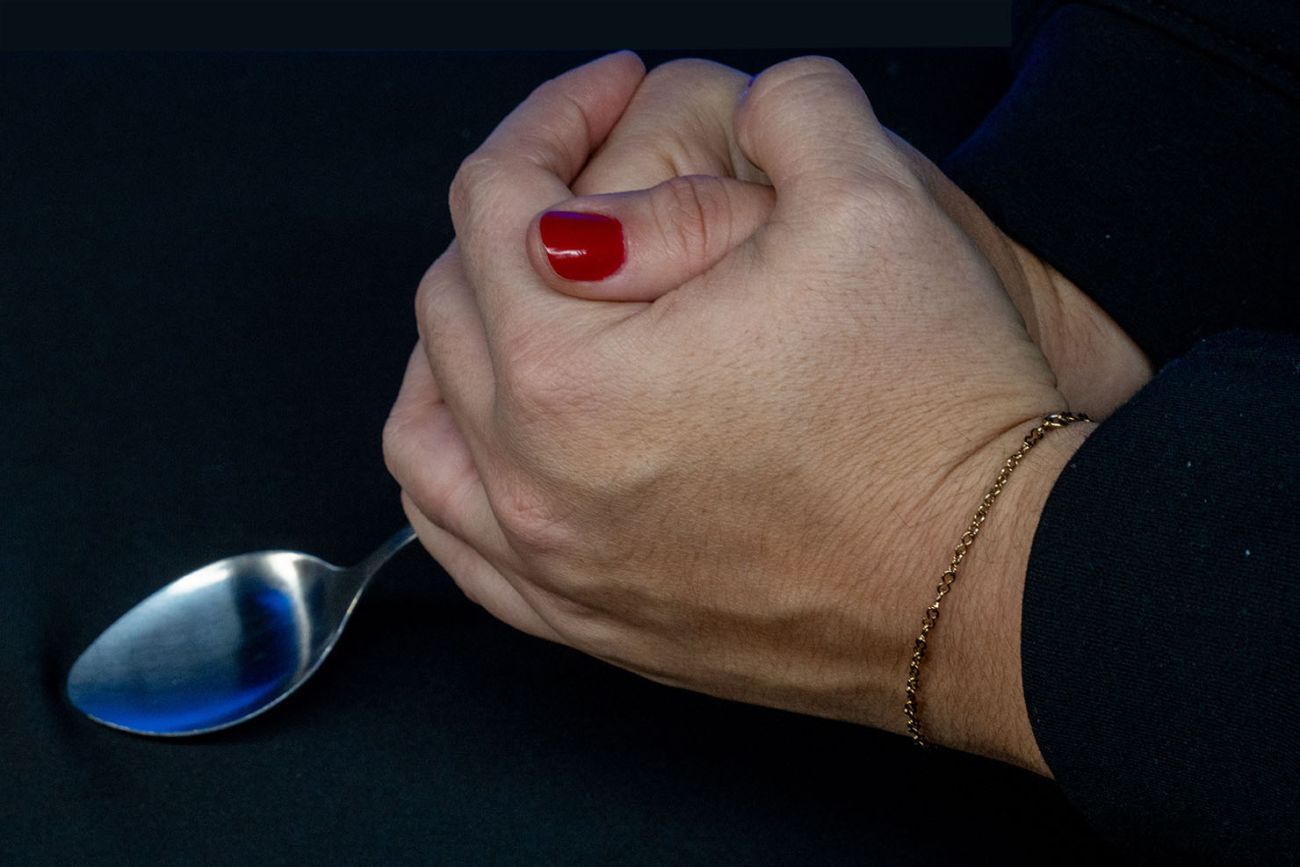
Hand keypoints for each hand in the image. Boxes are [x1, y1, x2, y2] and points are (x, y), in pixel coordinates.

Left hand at [385, 52, 1091, 772]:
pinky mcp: (596, 622)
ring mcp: (556, 567)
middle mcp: (532, 486)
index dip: (553, 114)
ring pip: (429, 430)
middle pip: (451, 305)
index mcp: (566, 376)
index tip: (612, 87)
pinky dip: (464, 466)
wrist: (991, 588)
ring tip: (518, 297)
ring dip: (458, 341)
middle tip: (590, 179)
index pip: (493, 200)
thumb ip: (789, 106)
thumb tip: (753, 101)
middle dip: (512, 211)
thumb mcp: (877, 202)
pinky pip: (465, 541)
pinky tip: (503, 435)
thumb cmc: (937, 426)